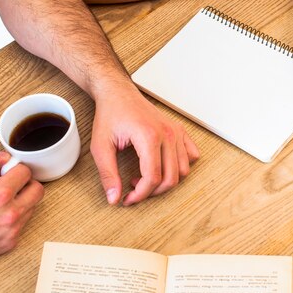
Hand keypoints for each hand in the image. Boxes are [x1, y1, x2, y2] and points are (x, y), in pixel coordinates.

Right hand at [0, 148, 42, 264]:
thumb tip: (3, 157)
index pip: (25, 172)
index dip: (12, 168)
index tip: (3, 172)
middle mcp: (9, 215)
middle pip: (37, 189)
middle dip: (24, 182)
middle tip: (8, 182)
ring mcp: (11, 231)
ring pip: (32, 206)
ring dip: (20, 199)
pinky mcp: (10, 243)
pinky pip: (23, 223)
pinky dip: (14, 215)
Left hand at [90, 87, 198, 206]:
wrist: (118, 93)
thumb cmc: (111, 115)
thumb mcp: (101, 146)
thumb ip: (108, 174)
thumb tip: (114, 198)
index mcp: (149, 137)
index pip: (153, 178)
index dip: (140, 195)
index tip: (127, 199)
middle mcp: (167, 134)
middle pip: (170, 178)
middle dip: (152, 192)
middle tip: (134, 190)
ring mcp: (176, 132)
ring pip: (183, 170)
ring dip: (166, 181)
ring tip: (145, 177)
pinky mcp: (179, 131)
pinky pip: (191, 155)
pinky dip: (181, 166)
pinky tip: (164, 166)